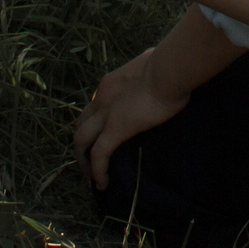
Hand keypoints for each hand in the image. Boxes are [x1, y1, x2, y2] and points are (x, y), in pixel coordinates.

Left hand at [72, 47, 192, 187]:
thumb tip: (158, 67)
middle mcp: (102, 99)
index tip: (102, 134)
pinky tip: (102, 184)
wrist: (167, 70)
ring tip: (91, 177)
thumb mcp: (151, 63)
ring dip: (83, 160)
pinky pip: (99, 155)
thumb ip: (148, 69)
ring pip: (81, 141)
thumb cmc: (168, 64)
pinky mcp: (116, 130)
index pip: (94, 105)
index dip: (94, 122)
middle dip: (81, 143)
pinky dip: (97, 171)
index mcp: (110, 83)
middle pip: (80, 124)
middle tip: (89, 159)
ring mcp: (106, 115)